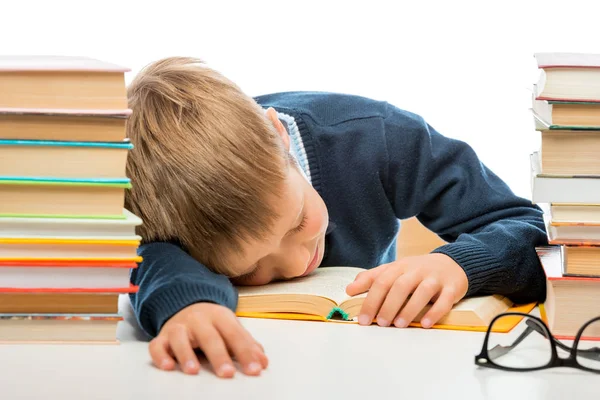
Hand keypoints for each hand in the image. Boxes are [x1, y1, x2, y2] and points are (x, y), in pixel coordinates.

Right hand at [149, 303, 267, 377]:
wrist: (185, 304)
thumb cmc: (213, 324)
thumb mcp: (231, 328)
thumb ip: (247, 344)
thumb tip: (263, 362)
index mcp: (220, 316)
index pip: (235, 335)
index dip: (245, 352)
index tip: (255, 370)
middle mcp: (198, 319)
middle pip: (209, 337)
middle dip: (219, 356)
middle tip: (227, 374)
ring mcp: (179, 327)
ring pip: (180, 338)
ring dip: (186, 354)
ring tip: (193, 371)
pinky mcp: (162, 337)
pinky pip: (157, 345)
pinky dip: (160, 355)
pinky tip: (168, 367)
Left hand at [346, 254, 467, 328]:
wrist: (451, 264)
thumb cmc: (417, 271)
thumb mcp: (394, 270)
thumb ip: (372, 278)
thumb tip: (349, 289)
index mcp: (400, 267)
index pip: (381, 281)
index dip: (370, 300)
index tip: (362, 319)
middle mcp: (416, 270)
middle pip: (400, 286)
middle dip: (388, 305)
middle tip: (380, 323)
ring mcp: (434, 279)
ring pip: (422, 292)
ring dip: (409, 309)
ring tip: (399, 324)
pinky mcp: (451, 288)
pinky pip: (444, 300)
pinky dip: (435, 312)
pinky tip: (425, 324)